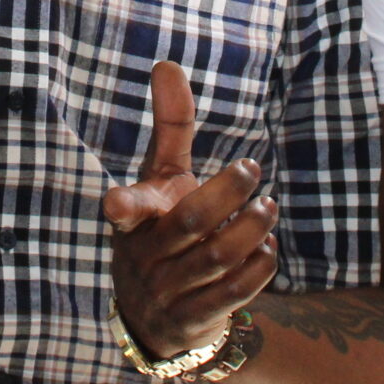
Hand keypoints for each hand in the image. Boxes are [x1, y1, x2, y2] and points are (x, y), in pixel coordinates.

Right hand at [101, 60, 277, 361]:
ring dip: (250, 228)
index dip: (123, 205)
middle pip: (190, 222)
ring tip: (268, 207)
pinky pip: (231, 293)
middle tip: (254, 168)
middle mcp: (145, 257)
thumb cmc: (163, 228)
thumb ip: (168, 126)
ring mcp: (167, 292)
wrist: (156, 316)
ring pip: (216, 257)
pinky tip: (267, 247)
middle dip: (226, 193)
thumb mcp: (161, 179)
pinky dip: (256, 267)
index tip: (115, 202)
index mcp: (134, 220)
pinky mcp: (192, 320)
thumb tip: (166, 64)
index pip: (125, 211)